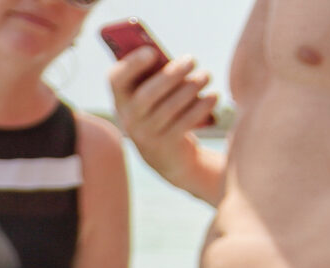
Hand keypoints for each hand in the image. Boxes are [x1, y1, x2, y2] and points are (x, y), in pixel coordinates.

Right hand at [105, 49, 216, 175]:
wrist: (166, 153)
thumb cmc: (162, 108)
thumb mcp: (154, 91)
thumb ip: (157, 73)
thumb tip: (179, 61)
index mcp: (122, 97)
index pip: (116, 79)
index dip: (131, 64)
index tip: (152, 52)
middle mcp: (128, 117)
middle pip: (146, 95)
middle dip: (170, 75)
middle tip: (192, 59)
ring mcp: (145, 134)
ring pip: (168, 108)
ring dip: (190, 88)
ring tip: (205, 75)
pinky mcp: (165, 145)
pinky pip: (184, 123)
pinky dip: (201, 107)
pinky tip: (213, 96)